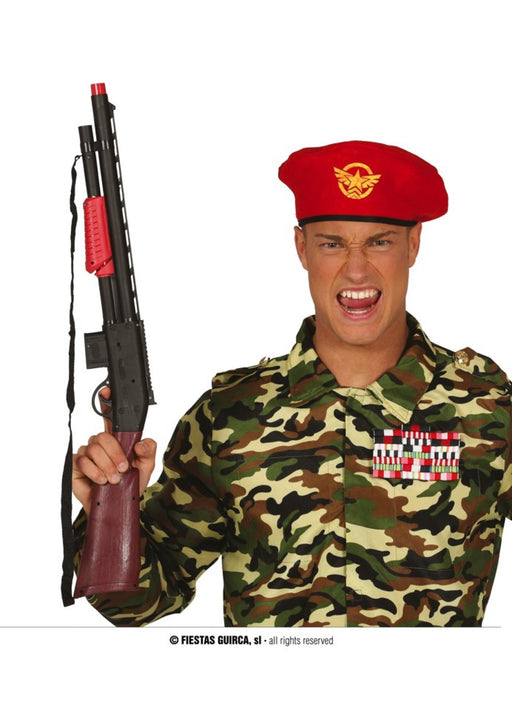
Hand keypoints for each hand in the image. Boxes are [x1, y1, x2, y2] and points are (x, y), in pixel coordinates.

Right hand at [72, 387, 156, 514]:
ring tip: (113, 479)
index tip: (105, 392)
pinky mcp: (76, 467)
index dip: (106, 402)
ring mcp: (87, 454)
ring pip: (94, 449)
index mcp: (117, 439)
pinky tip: (101, 481)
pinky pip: (83, 462)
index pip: (109, 417)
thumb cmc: (131, 485)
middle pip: (102, 436)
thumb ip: (149, 452)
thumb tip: (141, 443)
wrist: (118, 508)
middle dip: (115, 453)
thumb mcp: (146, 468)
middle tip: (123, 468)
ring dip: (106, 465)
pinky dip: (94, 472)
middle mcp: (100, 444)